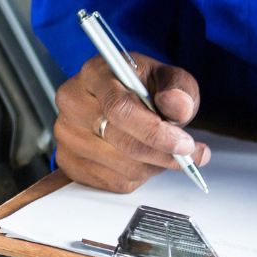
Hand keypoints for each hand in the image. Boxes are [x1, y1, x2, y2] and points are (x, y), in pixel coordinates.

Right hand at [53, 53, 210, 191]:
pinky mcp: (68, 161)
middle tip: (190, 154)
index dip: (154, 131)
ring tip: (162, 151)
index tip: (184, 144)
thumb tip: (178, 107)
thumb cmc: (140, 87)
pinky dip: (138, 177)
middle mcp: (72, 102)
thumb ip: (178, 88)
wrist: (118, 100)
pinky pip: (114, 183)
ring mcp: (66, 134)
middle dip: (163, 154)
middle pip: (122, 141)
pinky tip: (142, 159)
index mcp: (94, 74)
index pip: (119, 108)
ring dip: (153, 166)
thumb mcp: (166, 77)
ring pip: (123, 167)